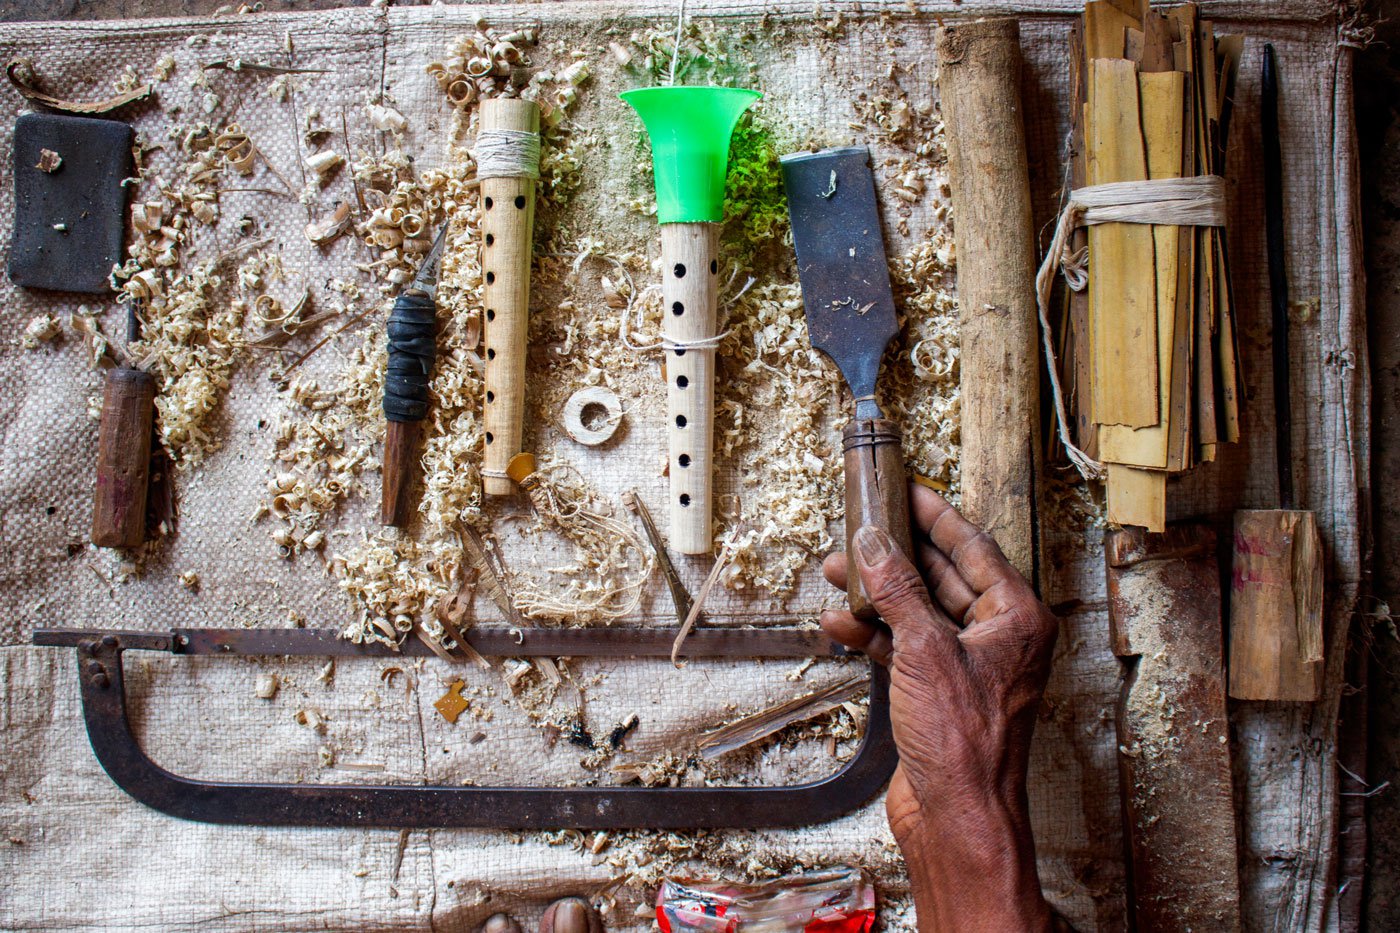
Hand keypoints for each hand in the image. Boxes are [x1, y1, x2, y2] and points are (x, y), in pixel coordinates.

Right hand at [822, 483, 1057, 931]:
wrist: (957, 816)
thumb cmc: (964, 743)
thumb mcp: (925, 650)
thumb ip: (898, 591)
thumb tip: (875, 544)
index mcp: (1016, 619)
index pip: (975, 549)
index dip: (937, 517)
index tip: (908, 491)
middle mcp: (998, 639)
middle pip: (944, 577)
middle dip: (898, 554)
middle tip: (863, 526)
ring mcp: (967, 667)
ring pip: (919, 612)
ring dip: (878, 594)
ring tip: (836, 572)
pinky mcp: (939, 693)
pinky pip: (905, 648)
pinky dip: (874, 635)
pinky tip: (840, 622)